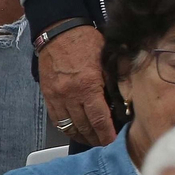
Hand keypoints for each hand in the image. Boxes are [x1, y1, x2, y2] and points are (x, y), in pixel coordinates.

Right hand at [38, 25, 115, 145]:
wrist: (59, 32)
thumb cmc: (86, 42)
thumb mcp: (107, 58)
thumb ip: (116, 79)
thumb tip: (126, 98)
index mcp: (88, 85)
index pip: (99, 118)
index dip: (106, 133)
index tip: (113, 141)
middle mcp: (70, 95)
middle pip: (84, 126)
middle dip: (96, 138)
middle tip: (106, 143)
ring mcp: (56, 97)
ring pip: (69, 126)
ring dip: (82, 136)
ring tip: (93, 139)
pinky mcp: (48, 96)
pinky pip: (57, 119)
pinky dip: (67, 128)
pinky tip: (77, 130)